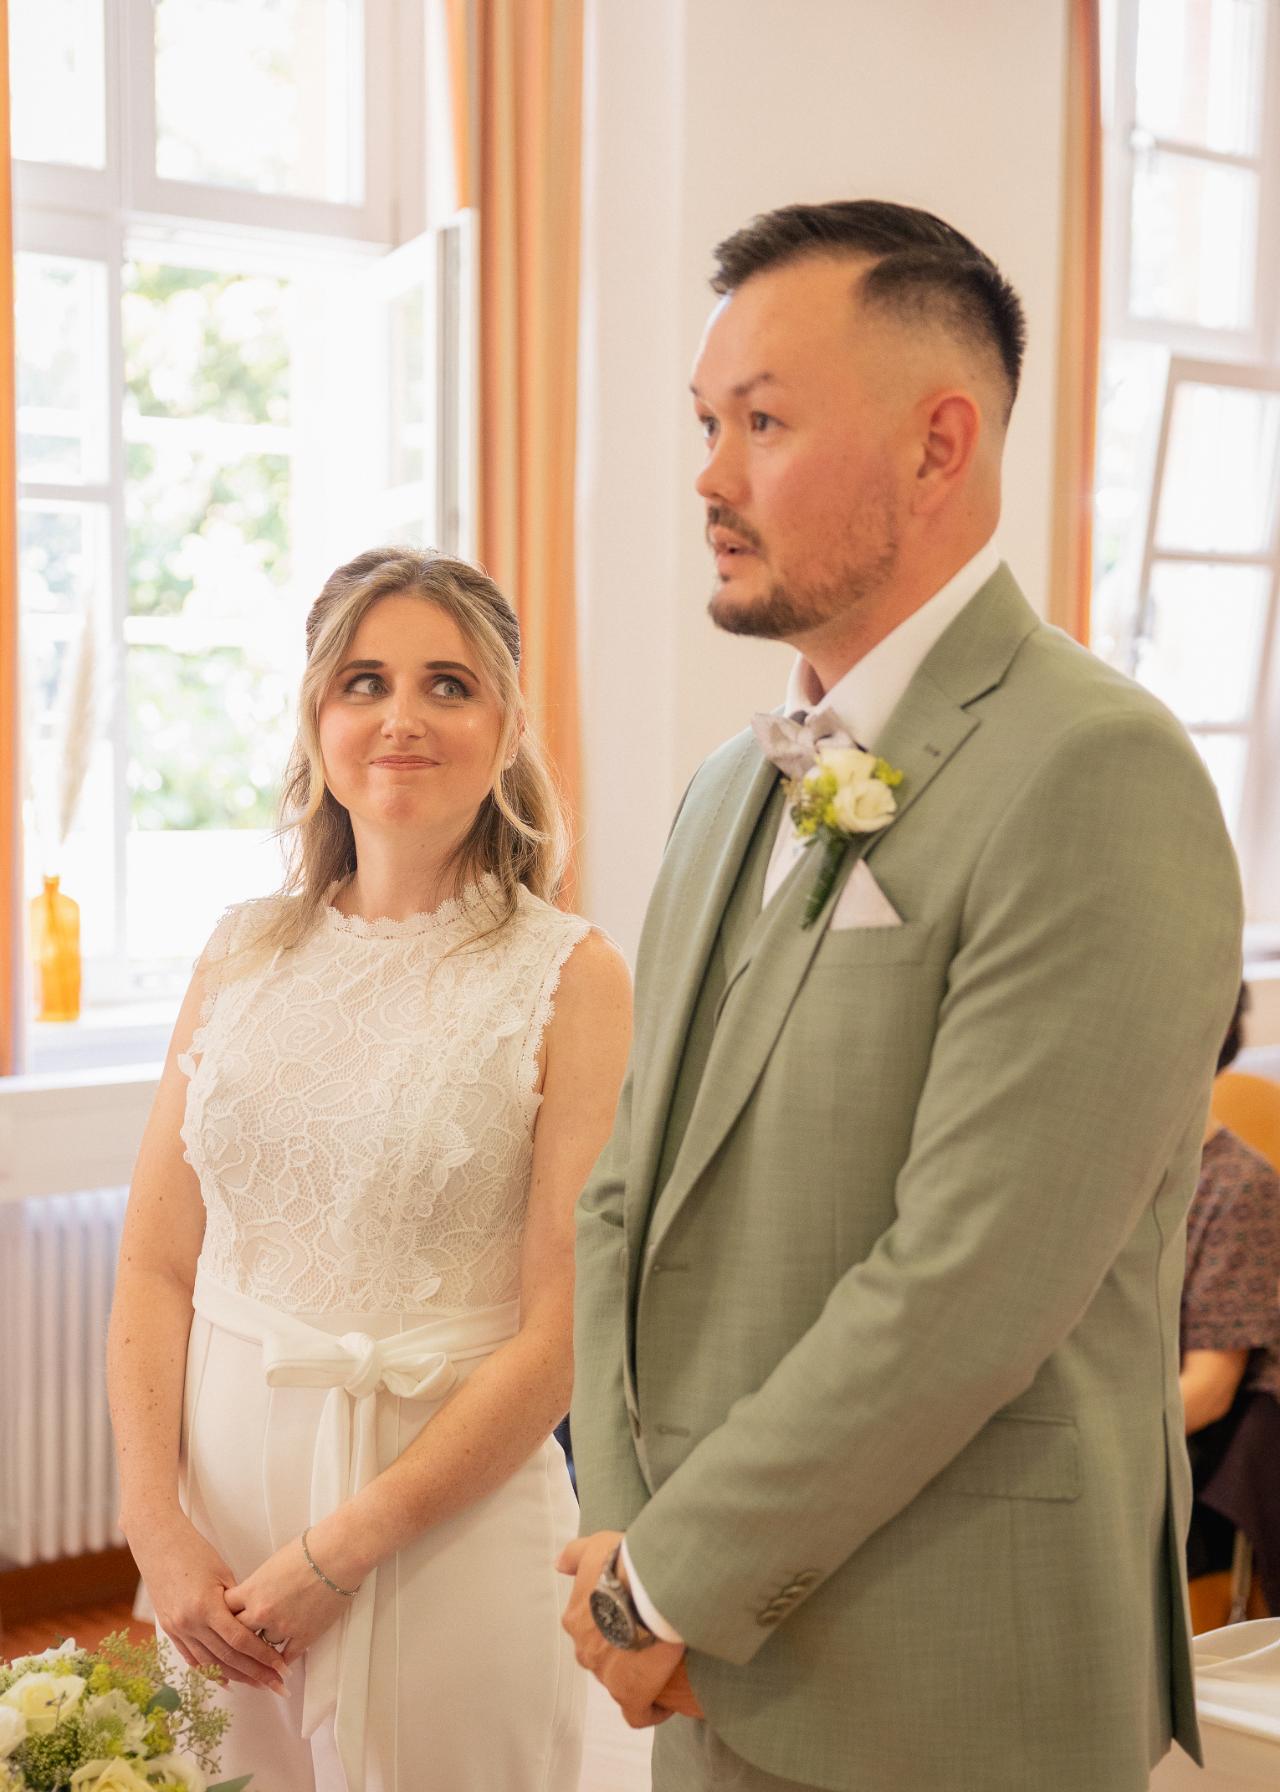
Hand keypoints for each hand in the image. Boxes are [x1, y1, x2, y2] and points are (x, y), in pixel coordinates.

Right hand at [127, 1512, 286, 1692]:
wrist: (157, 1541)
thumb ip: (235, 1602)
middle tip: (277, 1684)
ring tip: (258, 1685)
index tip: (281, 1666)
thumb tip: (253, 1624)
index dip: (263, 1656)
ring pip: (210, 1662)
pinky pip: (191, 1657)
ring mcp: (177, 1629)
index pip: (240, 1640)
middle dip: (255, 1673)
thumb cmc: (194, 1550)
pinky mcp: (169, 1629)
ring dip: (236, 1676)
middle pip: (228, 1657)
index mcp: (206, 1606)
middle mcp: (189, 1623)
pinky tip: (225, 1680)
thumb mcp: (221, 1572)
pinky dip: (209, 1671)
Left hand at [224, 1527, 356, 1668]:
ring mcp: (283, 1627)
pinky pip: (286, 1657)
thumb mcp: (273, 1563)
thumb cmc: (309, 1550)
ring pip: (262, 1647)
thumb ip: (258, 1584)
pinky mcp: (304, 1636)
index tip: (225, 1618)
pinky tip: (279, 1665)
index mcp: (252, 1590)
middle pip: (238, 1633)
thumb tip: (255, 1594)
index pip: (225, 1610)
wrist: (339, 1555)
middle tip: (238, 1639)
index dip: (224, 1614)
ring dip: (264, 1645)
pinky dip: (282, 1661)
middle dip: (239, 1634)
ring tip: (262, 1649)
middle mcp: (262, 1612)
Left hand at [557, 1531, 690, 1728]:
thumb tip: (560, 1565)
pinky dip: (650, 1709)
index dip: (611, 1623)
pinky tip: (665, 1701)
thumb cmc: (624, 1564)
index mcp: (577, 1619)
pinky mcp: (631, 1693)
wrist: (651, 1587)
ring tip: (663, 1662)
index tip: (630, 1617)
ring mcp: (606, 1675)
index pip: (590, 1628)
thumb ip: (574, 1555)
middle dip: (622, 1649)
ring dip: (637, 1673)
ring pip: (619, 1680)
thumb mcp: (596, 1547)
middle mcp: (586, 1649)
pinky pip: (637, 1713)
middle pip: (603, 1655)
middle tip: (649, 1636)